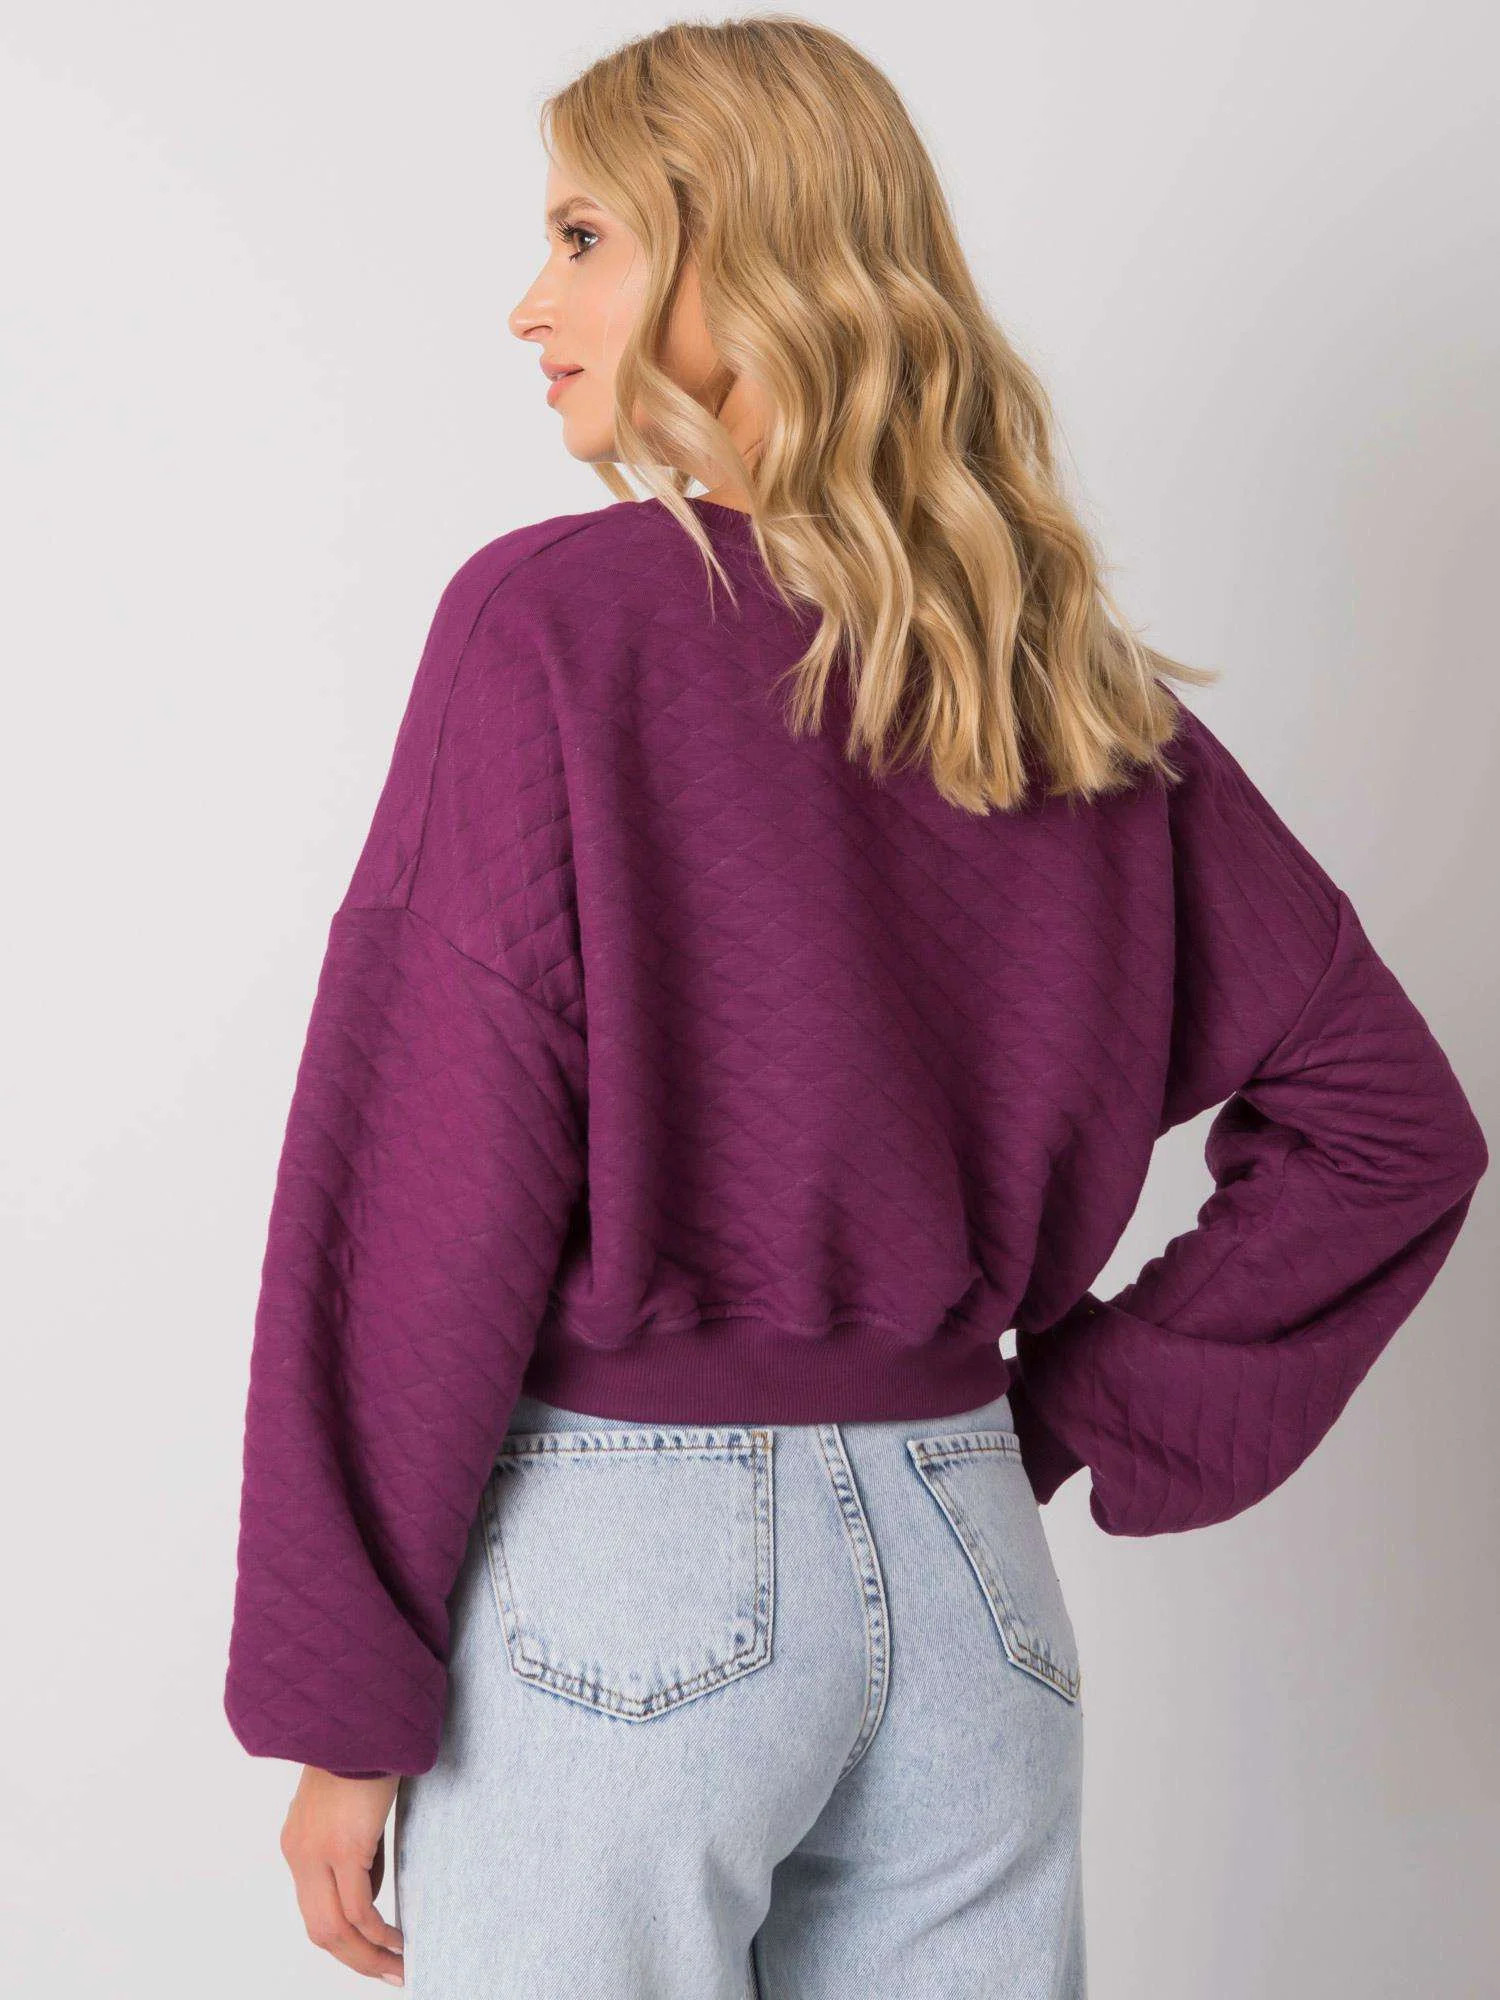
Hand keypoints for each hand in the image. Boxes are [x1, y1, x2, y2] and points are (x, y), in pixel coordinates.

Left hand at [280, 1766, 405, 1983]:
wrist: (363, 1712)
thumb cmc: (365, 1750)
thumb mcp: (353, 1809)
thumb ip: (355, 1851)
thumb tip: (371, 1891)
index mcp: (298, 1843)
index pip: (316, 1910)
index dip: (344, 1941)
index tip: (374, 1954)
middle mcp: (300, 1853)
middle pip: (320, 1931)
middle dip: (356, 1960)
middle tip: (390, 1974)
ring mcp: (317, 1852)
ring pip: (336, 1929)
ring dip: (368, 1956)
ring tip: (399, 1967)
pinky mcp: (344, 1845)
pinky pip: (359, 1909)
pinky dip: (378, 1933)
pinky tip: (399, 1940)